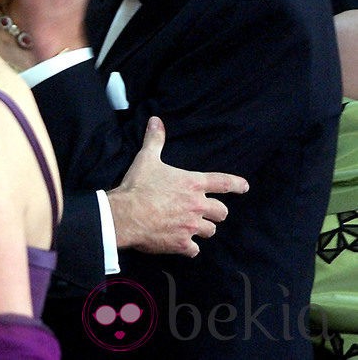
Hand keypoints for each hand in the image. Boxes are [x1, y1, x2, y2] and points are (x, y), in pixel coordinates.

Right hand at [106, 116, 249, 255]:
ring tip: (191, 226)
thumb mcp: (147, 159)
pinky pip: (194, 250)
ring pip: (210, 231)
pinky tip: (181, 244)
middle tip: (205, 212)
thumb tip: (156, 120)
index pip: (223, 183)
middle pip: (221, 212)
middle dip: (215, 212)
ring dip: (203, 229)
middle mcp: (197, 205)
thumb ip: (155, 140)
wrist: (126, 214)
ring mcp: (191, 226)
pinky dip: (189, 247)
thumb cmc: (138, 185)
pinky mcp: (182, 243)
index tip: (244, 187)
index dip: (236, 185)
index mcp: (193, 184)